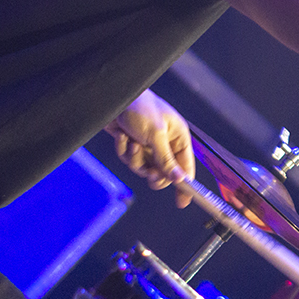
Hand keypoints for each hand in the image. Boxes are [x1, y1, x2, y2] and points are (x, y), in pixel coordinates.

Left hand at [104, 90, 194, 207]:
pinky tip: (121, 135)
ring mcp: (147, 145)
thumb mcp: (156, 135)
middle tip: (149, 173)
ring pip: (143, 168)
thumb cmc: (141, 108)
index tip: (183, 202)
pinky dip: (123, 150)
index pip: (186, 166)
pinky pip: (129, 160)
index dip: (185, 184)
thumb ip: (167, 160)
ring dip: (134, 159)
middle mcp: (164, 143)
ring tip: (131, 142)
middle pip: (164, 172)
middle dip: (153, 173)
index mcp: (178, 137)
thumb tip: (180, 180)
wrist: (112, 96)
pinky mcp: (132, 144)